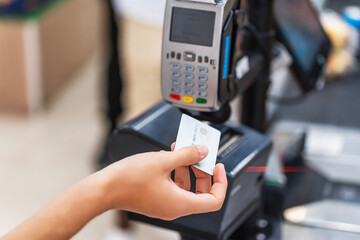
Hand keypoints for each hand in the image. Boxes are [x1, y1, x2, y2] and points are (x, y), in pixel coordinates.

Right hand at [98, 144, 227, 220]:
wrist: (105, 188)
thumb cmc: (129, 179)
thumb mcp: (163, 161)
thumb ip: (187, 155)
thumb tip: (202, 152)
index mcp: (181, 203)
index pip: (214, 200)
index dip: (221, 182)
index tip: (218, 167)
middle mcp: (174, 207)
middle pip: (201, 192)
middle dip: (201, 171)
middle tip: (198, 154)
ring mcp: (164, 204)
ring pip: (185, 186)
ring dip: (186, 167)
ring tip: (179, 150)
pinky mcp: (156, 198)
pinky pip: (173, 186)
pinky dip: (174, 171)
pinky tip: (167, 157)